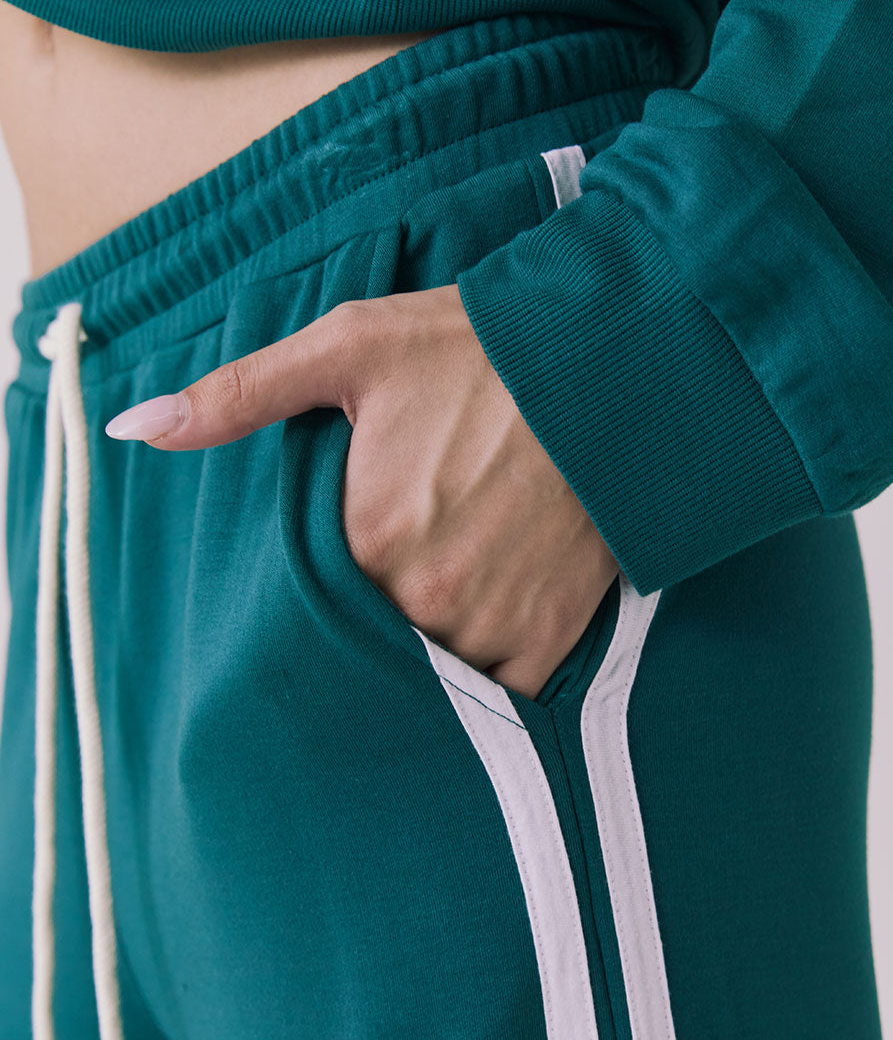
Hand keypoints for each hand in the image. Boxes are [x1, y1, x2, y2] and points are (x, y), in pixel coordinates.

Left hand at [104, 283, 620, 700]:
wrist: (613, 360)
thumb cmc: (476, 348)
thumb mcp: (349, 349)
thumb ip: (238, 395)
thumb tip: (132, 426)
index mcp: (366, 536)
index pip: (306, 603)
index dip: (309, 588)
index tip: (325, 564)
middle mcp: (427, 595)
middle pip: (368, 641)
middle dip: (365, 620)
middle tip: (388, 572)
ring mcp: (493, 623)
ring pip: (432, 674)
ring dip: (422, 648)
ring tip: (434, 597)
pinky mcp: (551, 635)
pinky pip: (502, 692)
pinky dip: (486, 673)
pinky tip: (481, 622)